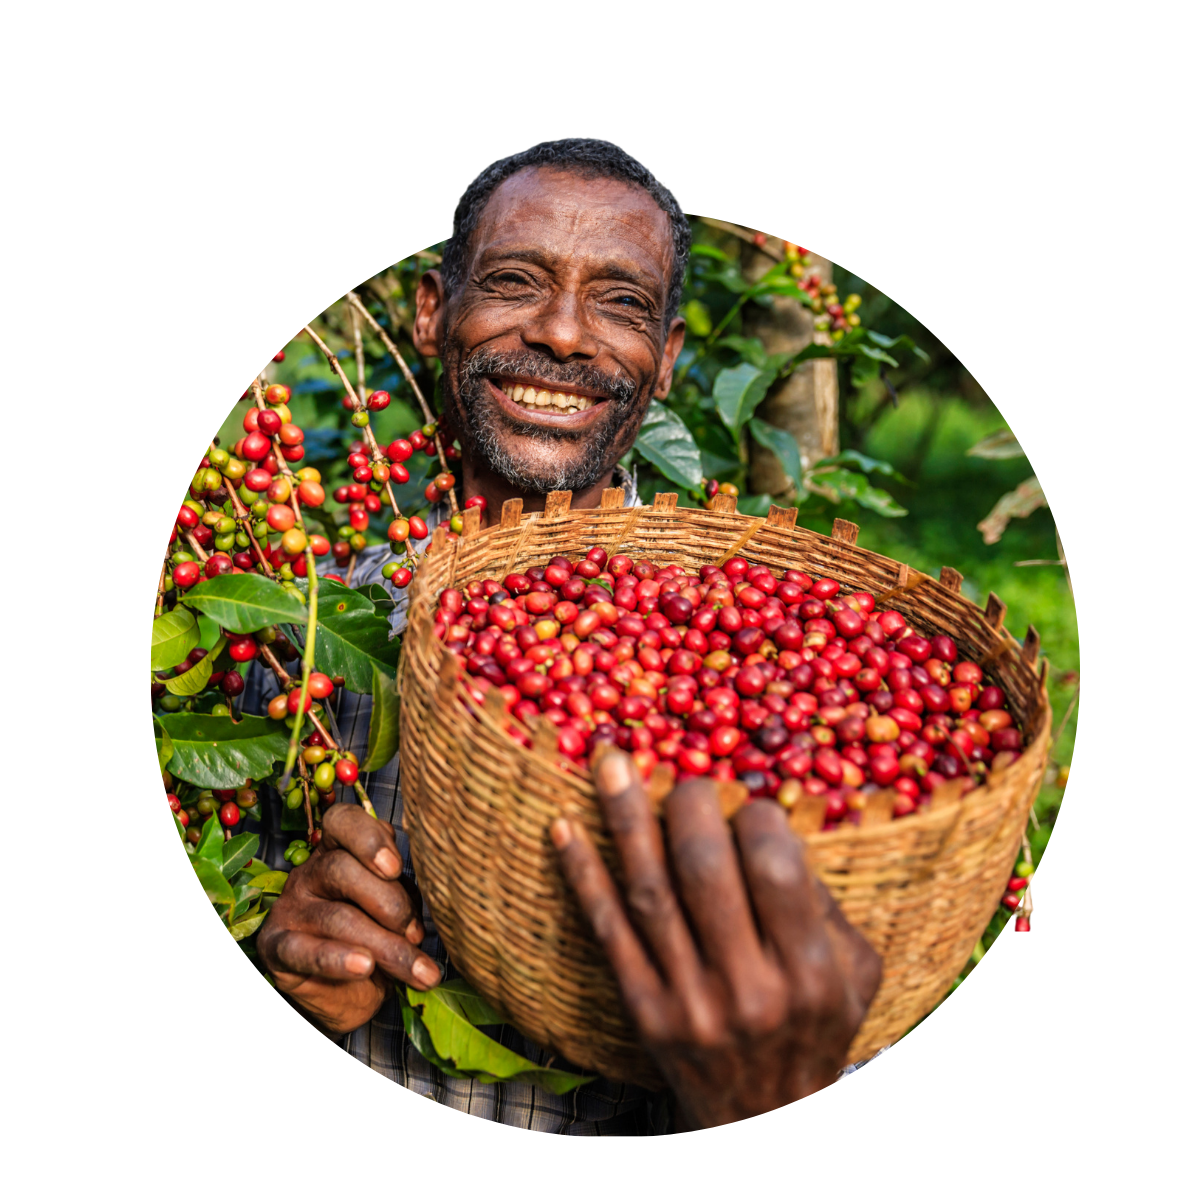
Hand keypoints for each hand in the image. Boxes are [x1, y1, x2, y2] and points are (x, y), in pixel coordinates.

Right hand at [258, 804, 441, 1037]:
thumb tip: (439, 889)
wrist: (345, 993)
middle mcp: (310, 873)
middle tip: (417, 934)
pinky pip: (304, 951)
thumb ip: (404, 889)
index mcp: (338, 850)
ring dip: (385, 946)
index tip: (395, 868)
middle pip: (342, 869)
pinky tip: (364, 967)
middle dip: (390, 903)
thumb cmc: (377, 935)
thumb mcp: (395, 906)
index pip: (342, 822)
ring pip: (336, 916)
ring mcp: (290, 910)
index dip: (368, 838)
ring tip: (419, 970)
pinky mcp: (277, 948)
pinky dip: (336, 960)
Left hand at [551, 749, 880, 1130]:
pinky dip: (584, 874)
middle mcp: (747, 987)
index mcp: (808, 970)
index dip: (756, 817)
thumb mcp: (853, 974)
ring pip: (649, 890)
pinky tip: (564, 826)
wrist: (764, 1120)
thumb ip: (825, 902)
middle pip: (703, 868)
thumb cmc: (815, 1027)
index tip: (748, 806)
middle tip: (685, 780)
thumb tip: (773, 825)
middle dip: (688, 804)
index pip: (775, 866)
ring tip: (609, 759)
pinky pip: (608, 931)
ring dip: (624, 817)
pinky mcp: (643, 1011)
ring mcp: (688, 1001)